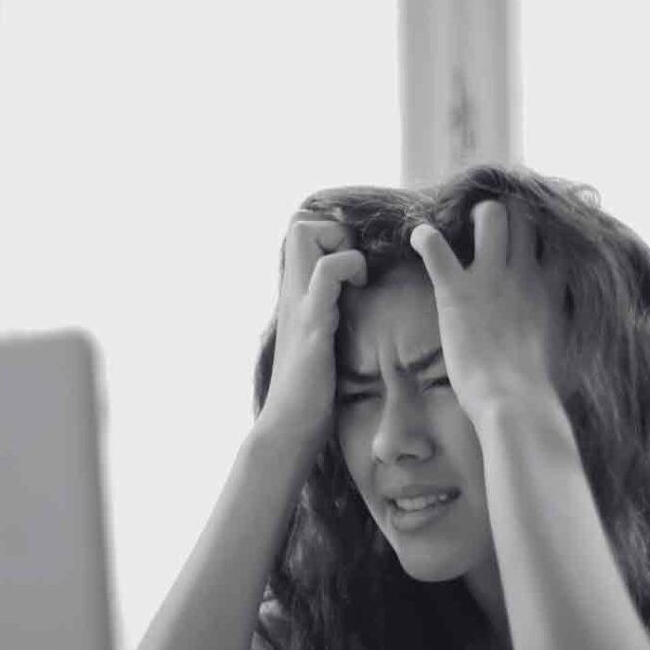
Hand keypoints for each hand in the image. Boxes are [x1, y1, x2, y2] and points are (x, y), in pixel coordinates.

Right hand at [260, 211, 366, 450]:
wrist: (289, 428)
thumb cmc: (309, 394)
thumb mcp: (318, 344)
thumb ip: (326, 319)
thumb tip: (348, 313)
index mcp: (296, 296)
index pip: (300, 231)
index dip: (330, 234)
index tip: (353, 265)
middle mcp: (292, 292)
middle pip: (299, 221)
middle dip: (333, 230)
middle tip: (354, 267)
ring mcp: (300, 304)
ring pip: (305, 234)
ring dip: (340, 244)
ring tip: (357, 278)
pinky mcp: (312, 324)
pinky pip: (326, 273)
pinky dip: (348, 268)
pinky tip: (360, 290)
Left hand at [409, 199, 565, 419]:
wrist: (516, 402)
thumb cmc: (539, 389)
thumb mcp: (563, 349)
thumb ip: (559, 328)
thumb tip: (557, 336)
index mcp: (552, 288)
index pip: (555, 236)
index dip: (540, 229)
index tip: (527, 235)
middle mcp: (525, 273)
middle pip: (523, 214)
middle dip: (505, 212)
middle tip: (486, 228)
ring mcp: (491, 278)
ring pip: (490, 214)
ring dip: (473, 215)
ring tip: (460, 226)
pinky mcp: (458, 292)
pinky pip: (436, 248)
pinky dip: (425, 238)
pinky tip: (419, 237)